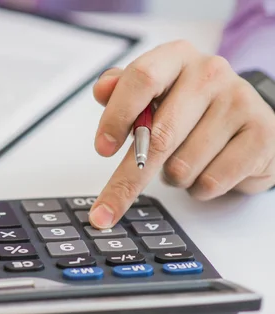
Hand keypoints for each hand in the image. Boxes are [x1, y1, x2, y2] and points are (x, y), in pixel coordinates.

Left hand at [88, 40, 274, 228]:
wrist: (246, 123)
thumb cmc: (189, 109)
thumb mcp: (151, 95)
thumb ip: (121, 91)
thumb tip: (102, 90)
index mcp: (176, 57)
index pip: (141, 78)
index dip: (117, 116)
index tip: (102, 148)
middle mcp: (210, 73)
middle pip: (159, 136)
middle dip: (128, 179)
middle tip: (106, 209)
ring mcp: (239, 102)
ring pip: (181, 167)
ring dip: (172, 178)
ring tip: (184, 161)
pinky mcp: (262, 135)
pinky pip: (210, 182)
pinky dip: (199, 188)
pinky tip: (208, 169)